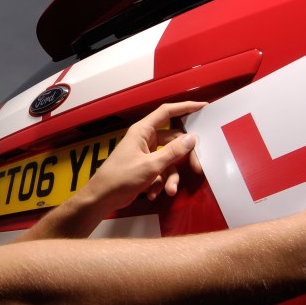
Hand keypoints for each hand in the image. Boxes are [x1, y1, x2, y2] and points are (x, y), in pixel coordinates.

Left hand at [81, 102, 205, 210]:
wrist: (103, 198)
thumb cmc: (121, 177)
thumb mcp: (151, 165)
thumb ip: (173, 152)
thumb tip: (191, 138)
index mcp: (143, 131)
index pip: (167, 112)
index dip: (185, 107)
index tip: (202, 106)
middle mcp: (145, 140)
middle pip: (174, 141)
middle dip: (184, 157)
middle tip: (196, 168)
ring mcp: (146, 154)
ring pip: (169, 161)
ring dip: (170, 178)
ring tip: (169, 191)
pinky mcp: (145, 168)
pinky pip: (161, 172)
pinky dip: (160, 183)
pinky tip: (153, 193)